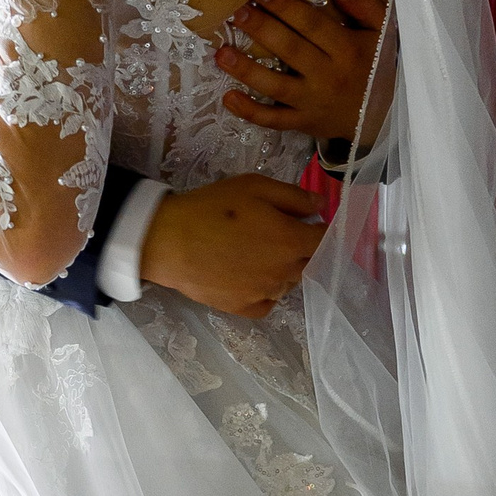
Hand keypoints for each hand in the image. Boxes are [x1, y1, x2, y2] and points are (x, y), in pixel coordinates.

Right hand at [137, 172, 324, 317]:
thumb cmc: (212, 208)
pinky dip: (266, 291)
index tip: (309, 222)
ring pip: (288, 282)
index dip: (321, 229)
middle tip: (274, 233)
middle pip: (308, 262)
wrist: (169, 242)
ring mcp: (265, 292)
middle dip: (299, 248)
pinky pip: (269, 302)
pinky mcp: (245, 308)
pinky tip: (249, 276)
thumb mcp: (254, 186)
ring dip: (282, 269)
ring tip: (256, 253)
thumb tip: (321, 206)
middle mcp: (284, 271)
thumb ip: (294, 196)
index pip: (325, 240)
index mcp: (291, 240)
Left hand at [214, 0, 392, 140]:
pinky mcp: (304, 122)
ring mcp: (313, 102)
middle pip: (289, 49)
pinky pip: (274, 120)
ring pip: (275, 86)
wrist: (385, 115)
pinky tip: (228, 98)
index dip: (286, 7)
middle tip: (236, 12)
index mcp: (347, 50)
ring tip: (222, 53)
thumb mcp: (383, 33)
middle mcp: (329, 76)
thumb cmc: (377, 67)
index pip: (312, 24)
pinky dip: (250, 112)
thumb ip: (366, 7)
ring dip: (246, 70)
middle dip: (261, 29)